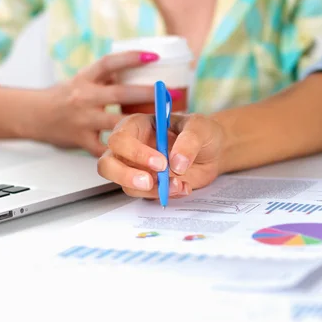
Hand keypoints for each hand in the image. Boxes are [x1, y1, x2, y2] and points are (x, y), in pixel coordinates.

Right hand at [32, 51, 159, 155]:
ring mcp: (82, 120)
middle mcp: (84, 97)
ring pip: (116, 123)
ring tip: (163, 127)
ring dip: (141, 125)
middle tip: (171, 94)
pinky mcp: (81, 140)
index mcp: (85, 79)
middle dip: (148, 94)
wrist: (33, 115)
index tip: (154, 56)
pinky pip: (105, 148)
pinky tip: (140, 152)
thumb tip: (138, 67)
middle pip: (120, 93)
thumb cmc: (62, 97)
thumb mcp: (82, 80)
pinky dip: (122, 150)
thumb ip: (107, 77)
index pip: (110, 63)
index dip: (132, 58)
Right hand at [97, 113, 225, 197]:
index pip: (120, 139)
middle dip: (125, 176)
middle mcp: (130, 148)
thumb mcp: (200, 128)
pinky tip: (183, 187)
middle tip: (149, 182)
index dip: (135, 153)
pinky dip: (164, 195)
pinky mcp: (147, 185)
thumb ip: (189, 141)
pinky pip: (146, 196)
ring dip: (151, 190)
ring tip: (179, 184)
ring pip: (125, 185)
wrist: (214, 152)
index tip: (161, 163)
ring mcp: (136, 169)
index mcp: (136, 126)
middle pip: (107, 165)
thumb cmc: (201, 132)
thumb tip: (176, 163)